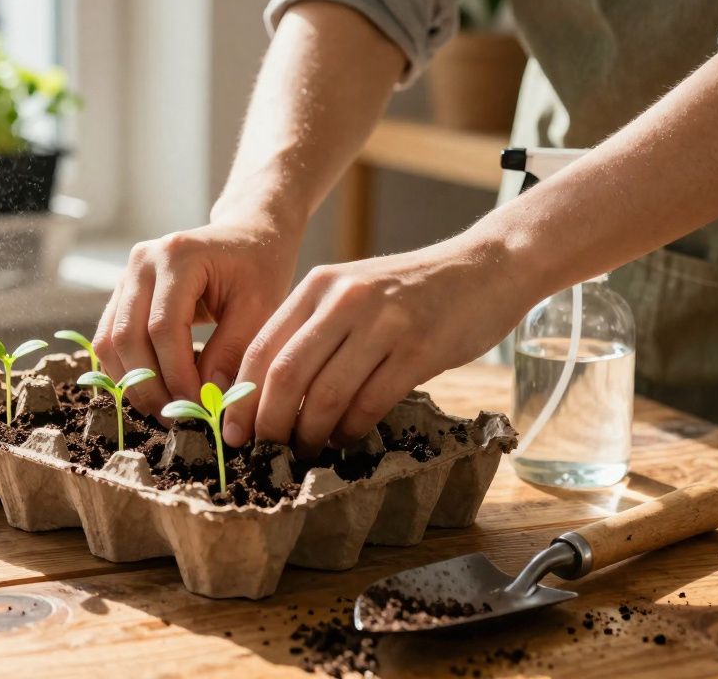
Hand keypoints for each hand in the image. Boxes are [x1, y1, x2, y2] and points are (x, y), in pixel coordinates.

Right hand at [93, 213, 300, 418]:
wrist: (246, 236)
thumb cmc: (259, 268)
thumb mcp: (260, 306)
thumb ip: (234, 349)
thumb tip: (208, 397)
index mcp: (177, 256)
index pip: (163, 328)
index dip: (176, 374)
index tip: (197, 407)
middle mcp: (142, 262)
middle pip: (127, 337)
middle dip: (149, 386)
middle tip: (177, 418)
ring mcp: (126, 276)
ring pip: (109, 342)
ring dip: (132, 383)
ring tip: (164, 410)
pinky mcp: (122, 293)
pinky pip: (109, 339)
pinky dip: (125, 371)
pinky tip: (152, 392)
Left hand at [223, 236, 535, 457]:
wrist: (485, 268)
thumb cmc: (411, 291)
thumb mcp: (352, 292)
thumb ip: (313, 329)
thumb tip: (268, 393)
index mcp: (319, 286)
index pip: (262, 348)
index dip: (241, 397)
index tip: (232, 431)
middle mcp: (345, 300)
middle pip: (285, 374)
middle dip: (268, 422)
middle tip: (265, 450)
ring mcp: (383, 324)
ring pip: (326, 394)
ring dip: (310, 434)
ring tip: (308, 450)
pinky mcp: (418, 349)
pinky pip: (370, 403)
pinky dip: (350, 430)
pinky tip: (346, 439)